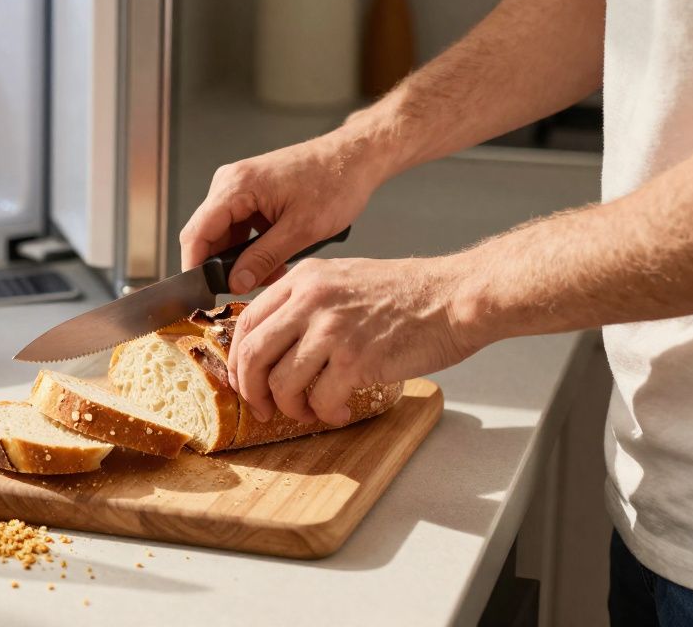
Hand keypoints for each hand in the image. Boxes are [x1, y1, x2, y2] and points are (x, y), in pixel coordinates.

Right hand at [179, 129, 387, 293]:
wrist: (354, 157)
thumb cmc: (334, 183)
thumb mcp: (300, 230)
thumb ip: (263, 258)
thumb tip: (235, 283)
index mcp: (236, 186)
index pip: (197, 233)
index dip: (195, 266)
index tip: (204, 293)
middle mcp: (230, 182)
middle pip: (206, 234)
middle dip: (222, 266)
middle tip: (245, 289)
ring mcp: (240, 186)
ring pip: (223, 233)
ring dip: (240, 258)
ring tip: (269, 275)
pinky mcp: (251, 192)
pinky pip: (238, 225)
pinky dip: (251, 246)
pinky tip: (273, 260)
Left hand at [226, 255, 479, 424]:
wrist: (454, 297)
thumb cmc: (405, 293)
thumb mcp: (342, 279)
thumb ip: (304, 302)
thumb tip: (272, 340)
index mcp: (303, 279)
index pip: (246, 322)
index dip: (238, 359)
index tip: (244, 380)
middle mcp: (311, 300)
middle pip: (253, 354)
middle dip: (250, 390)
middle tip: (262, 407)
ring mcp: (332, 329)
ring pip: (281, 382)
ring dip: (290, 407)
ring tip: (309, 410)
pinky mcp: (356, 359)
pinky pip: (321, 400)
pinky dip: (326, 414)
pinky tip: (339, 410)